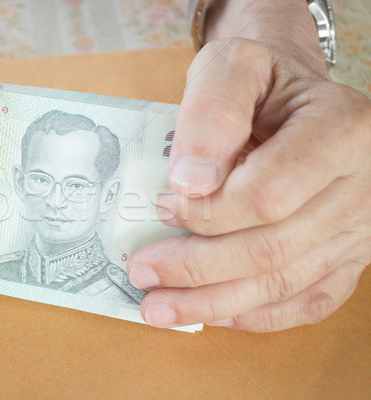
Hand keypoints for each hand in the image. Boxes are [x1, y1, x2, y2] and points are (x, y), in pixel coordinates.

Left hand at [128, 38, 370, 331]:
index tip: (164, 208)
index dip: (209, 214)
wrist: (295, 99)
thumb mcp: (231, 68)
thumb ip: (212, 114)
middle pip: (272, 249)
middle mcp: (360, 185)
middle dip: (196, 268)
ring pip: (284, 283)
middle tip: (142, 272)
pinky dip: (257, 316)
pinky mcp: (348, 253)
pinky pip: (309, 300)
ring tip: (160, 308)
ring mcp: (358, 226)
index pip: (268, 195)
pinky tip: (214, 315)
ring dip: (214, 302)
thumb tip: (190, 182)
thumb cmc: (261, 82)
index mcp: (339, 131)